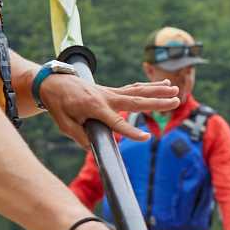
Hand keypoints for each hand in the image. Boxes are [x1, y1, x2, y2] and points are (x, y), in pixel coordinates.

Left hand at [40, 73, 181, 147]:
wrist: (53, 82)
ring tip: (176, 90)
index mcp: (94, 107)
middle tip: (176, 101)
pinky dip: (149, 86)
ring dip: (158, 90)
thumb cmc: (58, 104)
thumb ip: (80, 136)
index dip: (131, 132)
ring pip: (138, 91)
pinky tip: (164, 83)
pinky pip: (134, 88)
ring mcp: (110, 92)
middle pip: (136, 101)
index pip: (116, 122)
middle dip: (157, 101)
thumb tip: (95, 148)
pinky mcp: (112, 90)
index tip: (147, 138)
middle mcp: (106, 97)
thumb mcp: (64, 124)